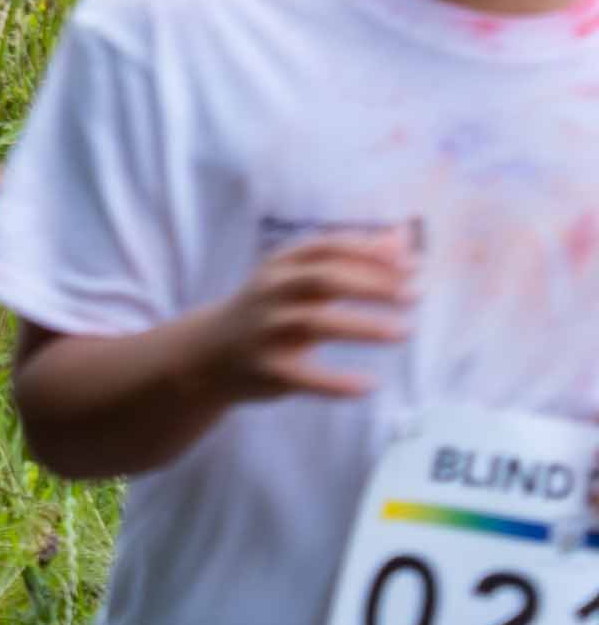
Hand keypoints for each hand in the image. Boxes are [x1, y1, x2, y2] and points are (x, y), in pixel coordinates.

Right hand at [201, 229, 418, 402]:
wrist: (210, 352)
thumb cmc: (270, 309)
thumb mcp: (300, 277)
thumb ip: (350, 259)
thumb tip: (402, 239)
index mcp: (280, 264)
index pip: (326, 247)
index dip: (370, 252)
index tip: (412, 264)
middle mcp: (270, 291)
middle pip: (323, 279)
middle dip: (371, 284)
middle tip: (415, 295)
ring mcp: (266, 330)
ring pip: (314, 323)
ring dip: (362, 325)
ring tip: (404, 331)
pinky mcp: (268, 369)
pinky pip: (305, 376)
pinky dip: (337, 381)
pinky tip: (370, 384)